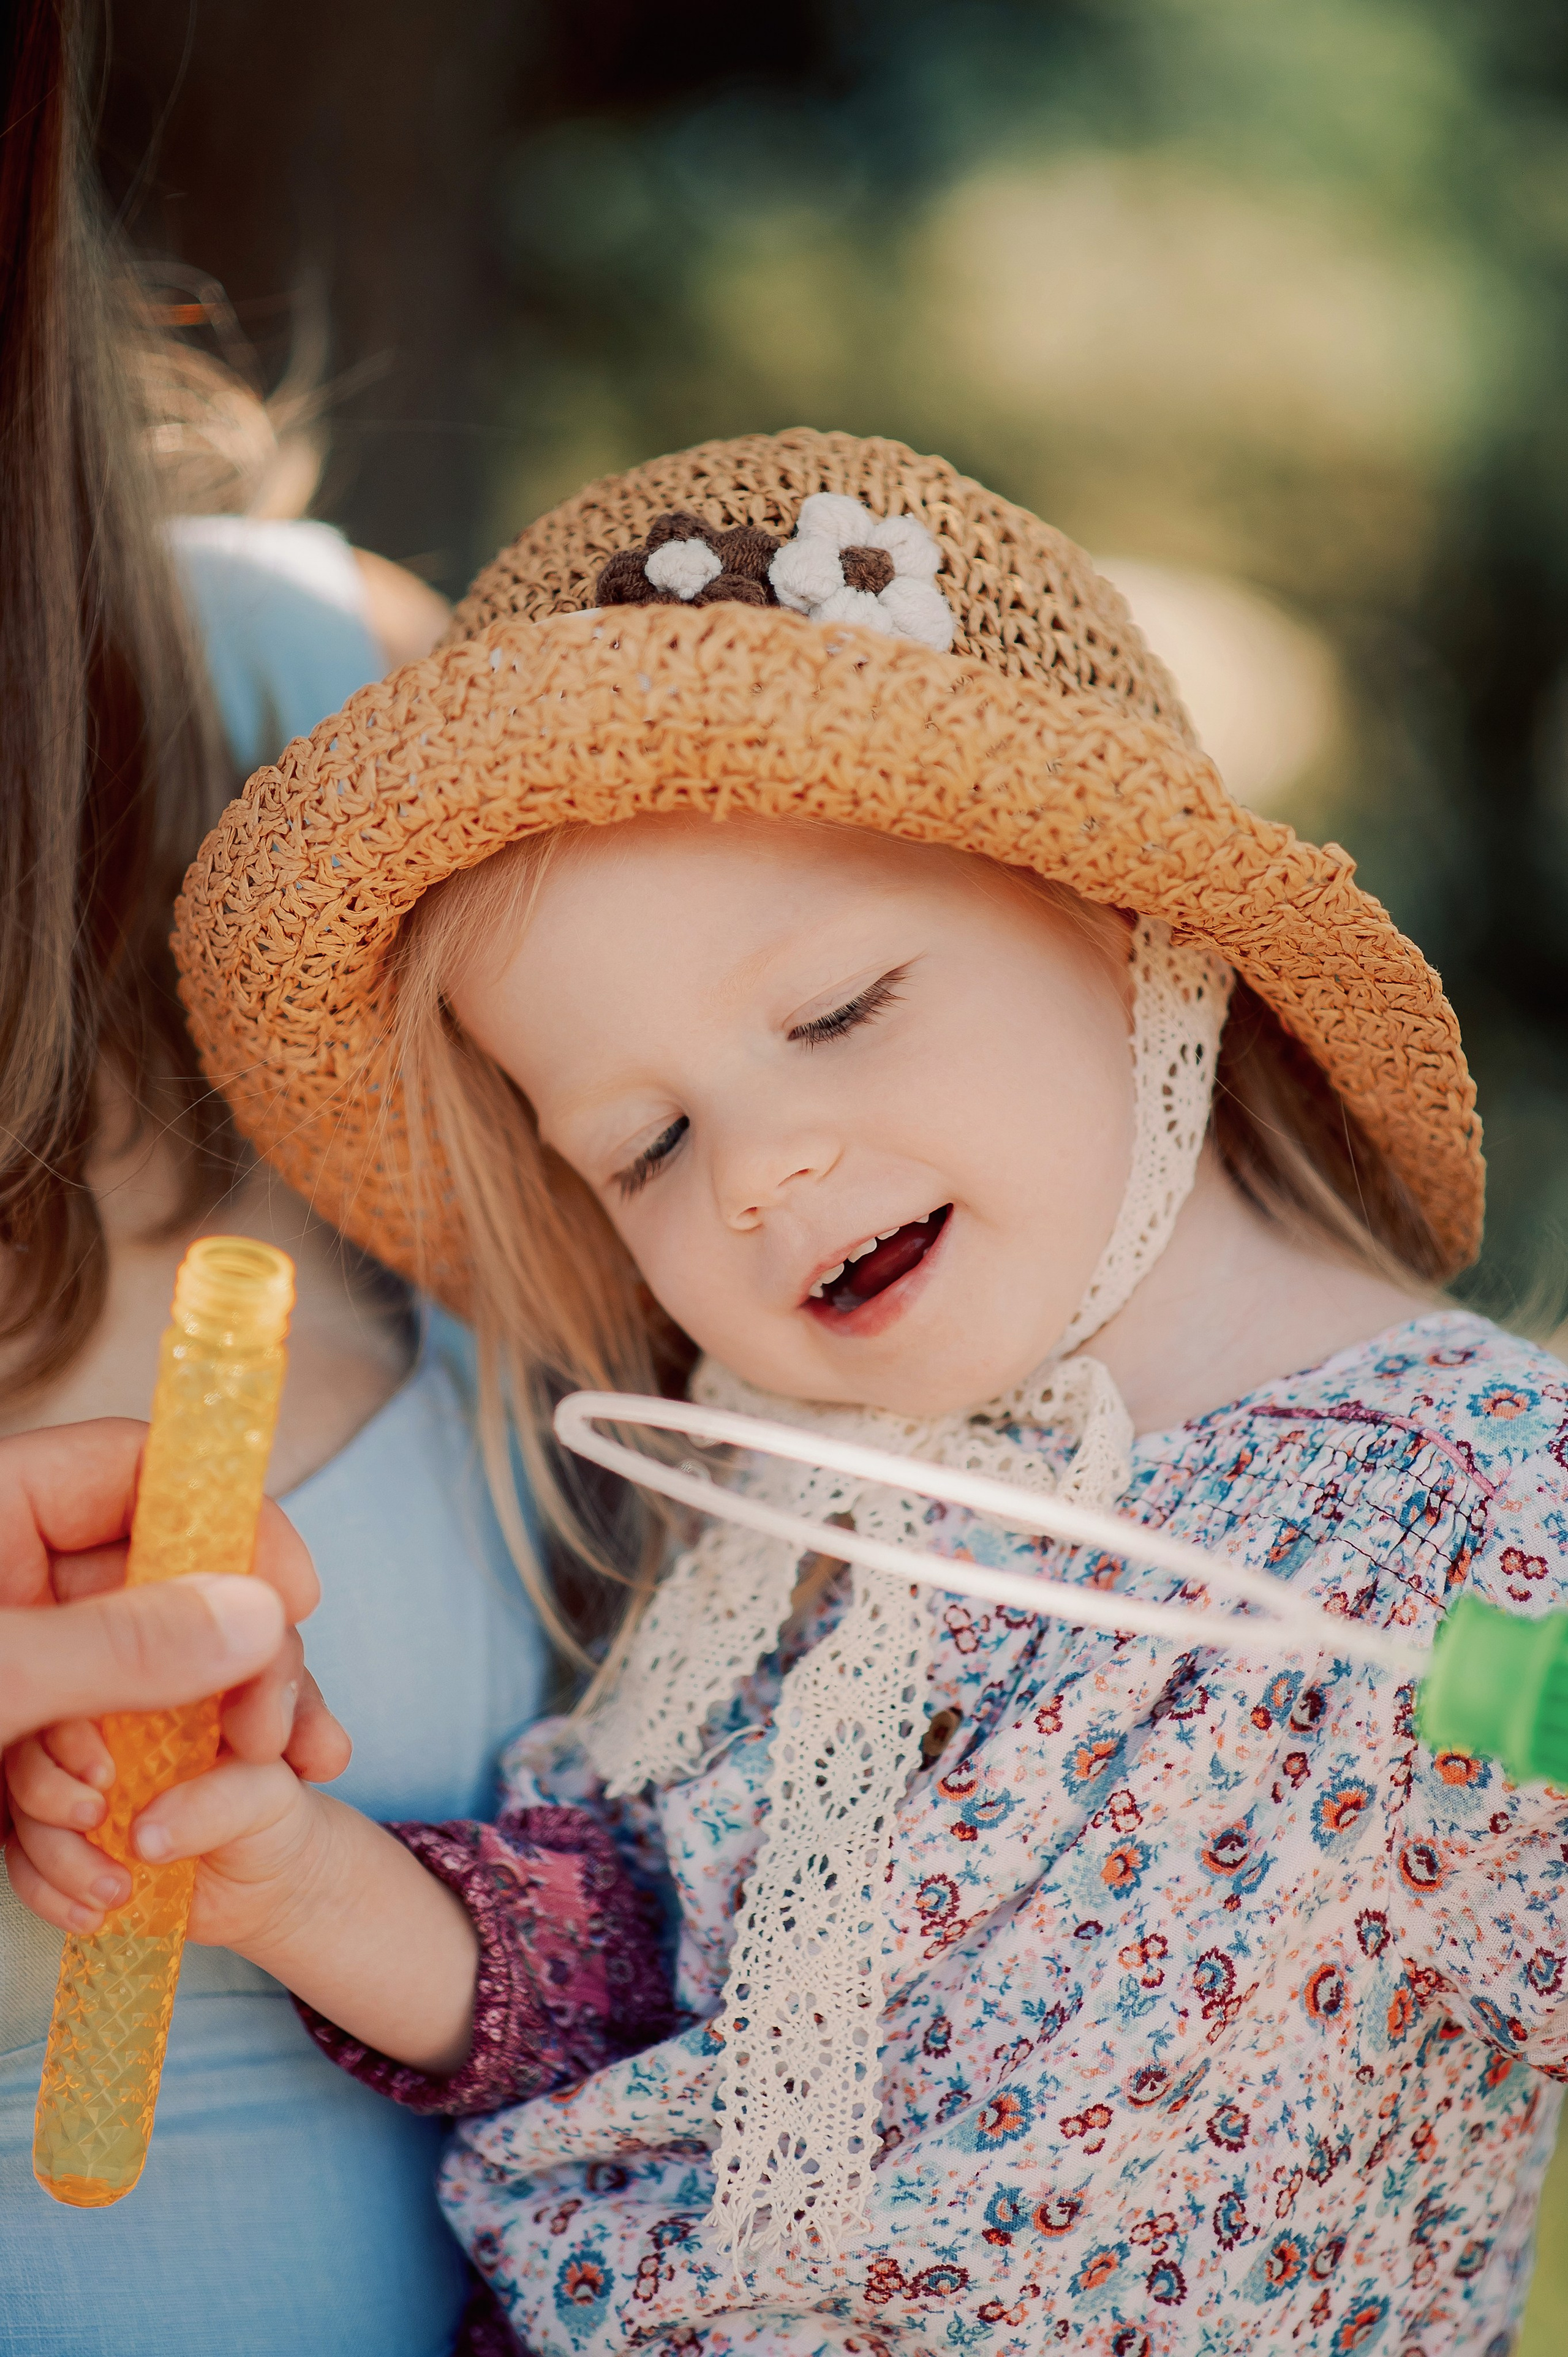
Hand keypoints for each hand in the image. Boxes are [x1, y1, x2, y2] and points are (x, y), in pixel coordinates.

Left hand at [1, 1417, 349, 1936]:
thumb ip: (122, 1647)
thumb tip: (262, 1618)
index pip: (143, 1469)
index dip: (233, 1519)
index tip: (298, 1598)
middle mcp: (12, 1584)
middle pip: (165, 1589)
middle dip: (215, 1684)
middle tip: (265, 1745)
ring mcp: (13, 1671)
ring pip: (135, 1694)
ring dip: (150, 1781)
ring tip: (126, 1853)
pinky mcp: (4, 1751)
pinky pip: (84, 1769)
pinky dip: (94, 1835)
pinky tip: (89, 1891)